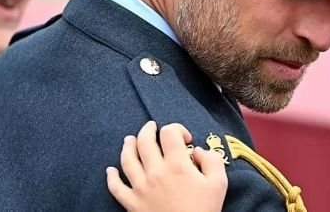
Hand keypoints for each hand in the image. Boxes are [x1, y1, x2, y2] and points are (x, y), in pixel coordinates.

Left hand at [106, 121, 227, 211]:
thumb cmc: (204, 210)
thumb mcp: (219, 183)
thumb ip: (212, 160)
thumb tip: (197, 151)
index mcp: (177, 165)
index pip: (169, 133)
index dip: (177, 129)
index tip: (185, 140)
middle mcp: (155, 172)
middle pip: (144, 141)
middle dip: (148, 130)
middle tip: (151, 127)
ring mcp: (140, 188)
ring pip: (127, 160)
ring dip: (128, 146)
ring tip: (130, 140)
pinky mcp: (131, 203)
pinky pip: (115, 187)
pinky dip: (111, 177)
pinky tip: (110, 170)